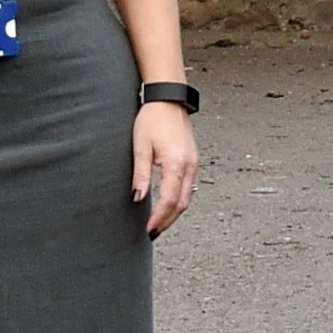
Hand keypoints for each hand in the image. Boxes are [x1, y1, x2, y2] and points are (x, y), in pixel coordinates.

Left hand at [132, 101, 200, 236]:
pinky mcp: (194, 160)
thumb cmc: (153, 119)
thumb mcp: (140, 146)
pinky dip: (180, 200)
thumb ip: (140, 174)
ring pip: (188, 197)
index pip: (169, 200)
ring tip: (160, 222)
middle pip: (182, 203)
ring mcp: (194, 163)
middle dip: (168, 220)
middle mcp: (190, 165)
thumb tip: (138, 198)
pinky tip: (170, 204)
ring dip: (174, 212)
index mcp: (176, 163)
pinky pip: (189, 186)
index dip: (159, 218)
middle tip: (153, 232)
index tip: (149, 230)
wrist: (169, 100)